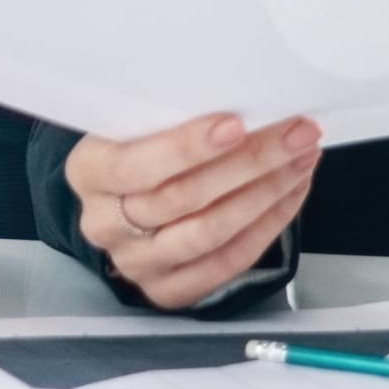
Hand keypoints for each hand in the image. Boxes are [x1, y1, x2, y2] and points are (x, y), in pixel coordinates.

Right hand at [66, 115, 321, 310]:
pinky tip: (290, 193)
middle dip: (249, 163)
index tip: (237, 124)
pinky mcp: (168, 290)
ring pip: (209, 232)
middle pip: (182, 198)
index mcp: (89, 172)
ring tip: (299, 159)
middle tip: (294, 134)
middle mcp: (105, 224)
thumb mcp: (134, 124)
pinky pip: (227, 262)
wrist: (122, 201)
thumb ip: (169, 116)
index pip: (136, 165)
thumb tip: (243, 98)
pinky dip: (267, 225)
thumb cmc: (138, 149)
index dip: (188, 147)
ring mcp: (136, 263)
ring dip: (266, 193)